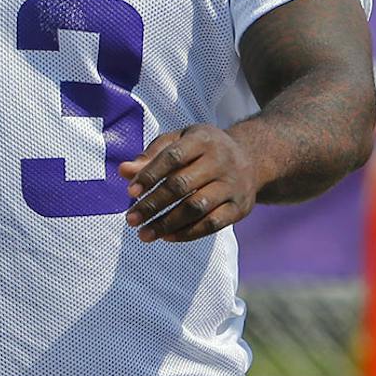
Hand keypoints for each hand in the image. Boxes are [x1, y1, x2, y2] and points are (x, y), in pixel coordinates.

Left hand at [120, 125, 260, 242]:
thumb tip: (124, 171)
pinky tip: (167, 237)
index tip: (131, 193)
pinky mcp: (240, 207)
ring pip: (196, 207)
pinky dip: (188, 233)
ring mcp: (233, 185)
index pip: (173, 157)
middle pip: (182, 185)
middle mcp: (222, 160)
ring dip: (167, 223)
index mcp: (204, 139)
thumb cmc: (204, 150)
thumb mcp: (181, 141)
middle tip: (131, 219)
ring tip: (144, 234)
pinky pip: (212, 224)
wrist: (252, 159)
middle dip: (153, 204)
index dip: (150, 175)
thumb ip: (153, 155)